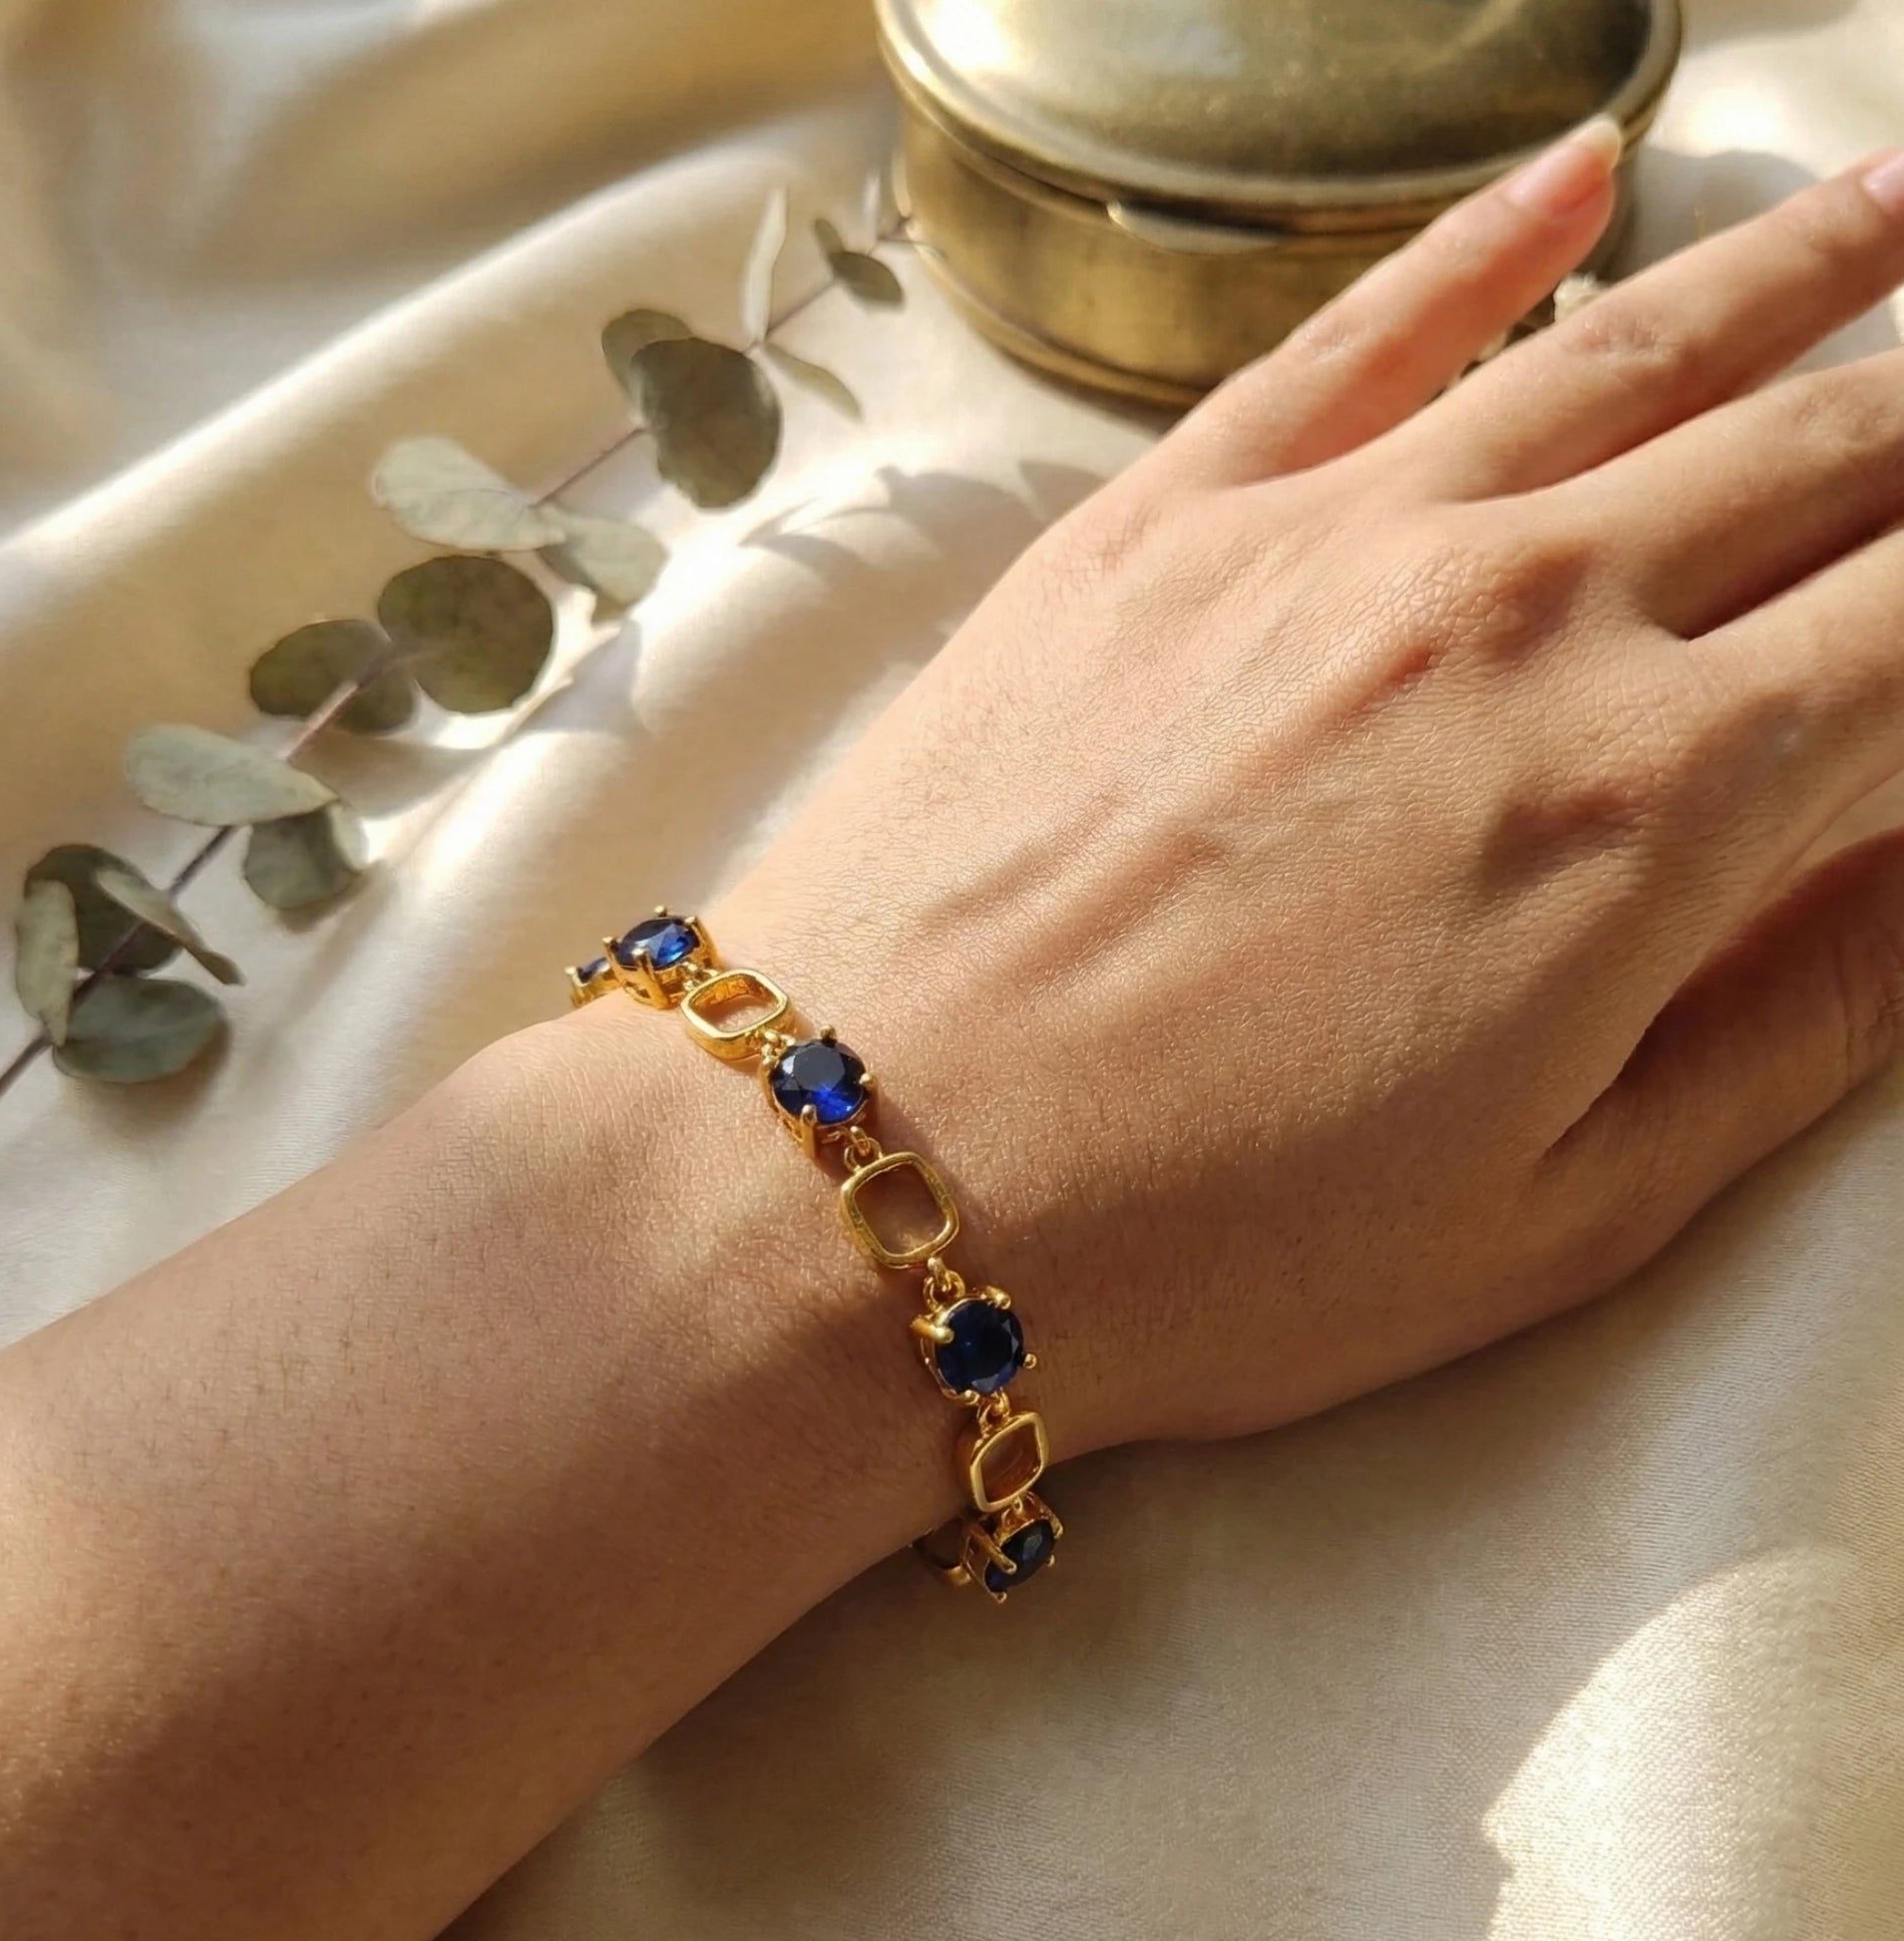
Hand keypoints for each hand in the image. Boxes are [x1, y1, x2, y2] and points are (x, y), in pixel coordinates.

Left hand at [702, 130, 1903, 1457]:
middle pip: (1815, 453)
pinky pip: (1360, 329)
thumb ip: (1793, 1019)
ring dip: (1796, 267)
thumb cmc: (1199, 1245)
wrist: (860, 1174)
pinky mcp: (1157, 523)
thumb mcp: (1558, 1212)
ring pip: (1627, 346)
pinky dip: (1486, 236)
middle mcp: (1516, 615)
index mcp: (1651, 802)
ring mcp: (1323, 541)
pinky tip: (1578, 170)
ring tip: (1900, 202)